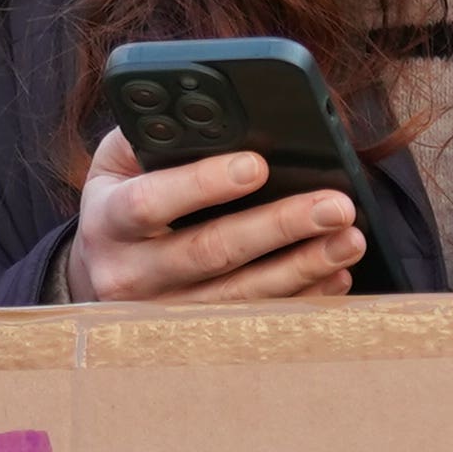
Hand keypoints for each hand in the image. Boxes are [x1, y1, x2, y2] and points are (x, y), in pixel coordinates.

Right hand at [62, 132, 362, 305]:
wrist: (103, 272)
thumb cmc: (125, 197)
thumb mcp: (120, 161)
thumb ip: (157, 135)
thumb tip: (214, 114)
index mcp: (108, 220)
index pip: (151, 202)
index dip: (203, 184)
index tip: (257, 165)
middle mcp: (129, 274)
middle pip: (210, 252)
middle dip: (279, 226)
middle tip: (335, 204)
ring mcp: (162, 314)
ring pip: (240, 295)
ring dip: (303, 267)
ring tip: (349, 238)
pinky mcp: (195, 338)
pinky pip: (256, 322)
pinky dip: (301, 298)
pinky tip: (335, 274)